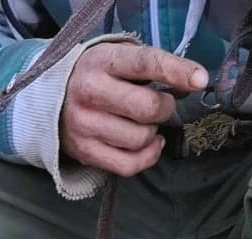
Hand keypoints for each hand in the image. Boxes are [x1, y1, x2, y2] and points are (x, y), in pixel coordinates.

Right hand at [61, 42, 207, 175]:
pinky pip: (129, 165)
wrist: (52, 99)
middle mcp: (89, 93)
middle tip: (159, 105)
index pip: (145, 64)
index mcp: (101, 62)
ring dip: (153, 133)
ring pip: (140, 139)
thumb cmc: (97, 77)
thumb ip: (150, 67)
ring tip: (145, 124)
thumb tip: (194, 81)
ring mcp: (84, 126)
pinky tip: (150, 145)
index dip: (177, 72)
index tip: (200, 80)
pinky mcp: (84, 152)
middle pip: (147, 109)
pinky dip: (148, 157)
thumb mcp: (116, 59)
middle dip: (164, 108)